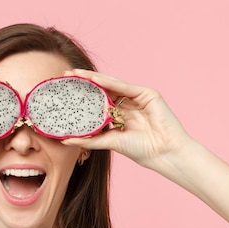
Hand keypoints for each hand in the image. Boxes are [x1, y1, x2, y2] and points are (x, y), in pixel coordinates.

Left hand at [61, 69, 192, 169]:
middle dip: (85, 82)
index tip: (65, 91)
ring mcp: (137, 98)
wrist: (163, 153)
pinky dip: (109, 82)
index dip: (82, 96)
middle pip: (103, 90)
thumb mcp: (110, 142)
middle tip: (67, 75)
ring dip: (94, 78)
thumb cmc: (141, 150)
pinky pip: (125, 86)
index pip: (98, 102)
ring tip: (76, 74)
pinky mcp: (147, 94)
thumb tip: (66, 140)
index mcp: (120, 116)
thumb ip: (90, 140)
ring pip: (112, 85)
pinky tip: (94, 79)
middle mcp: (128, 105)